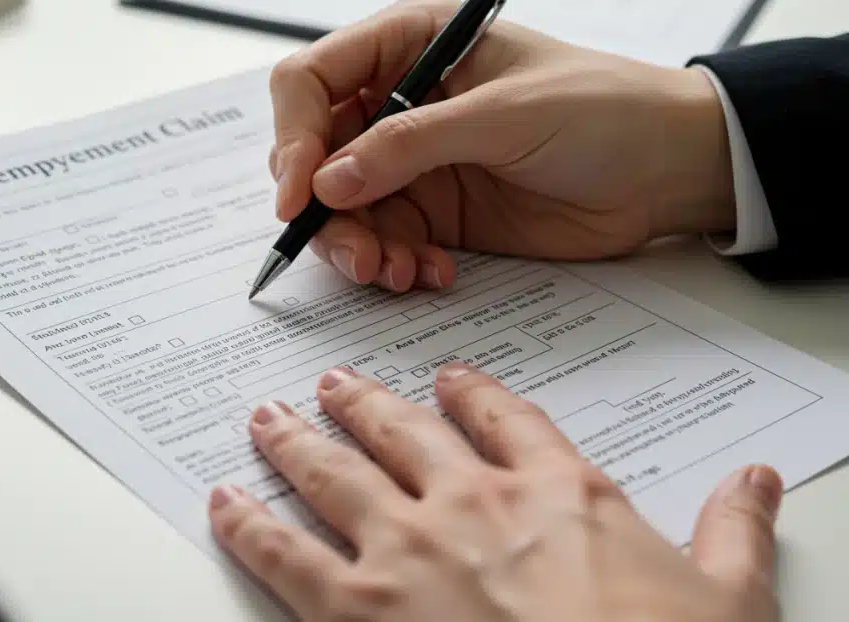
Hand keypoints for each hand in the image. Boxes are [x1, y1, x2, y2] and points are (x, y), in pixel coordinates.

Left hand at [208, 365, 782, 621]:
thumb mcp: (728, 598)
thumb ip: (734, 530)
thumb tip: (757, 482)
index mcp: (559, 492)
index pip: (508, 420)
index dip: (473, 395)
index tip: (450, 381)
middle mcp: (472, 503)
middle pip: (401, 431)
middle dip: (361, 403)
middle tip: (332, 383)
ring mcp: (406, 550)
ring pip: (332, 473)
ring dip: (294, 442)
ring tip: (266, 419)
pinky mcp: (354, 609)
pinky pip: (283, 554)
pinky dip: (247, 525)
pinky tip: (223, 504)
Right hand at [268, 0, 735, 290]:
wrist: (669, 171)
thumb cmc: (605, 111)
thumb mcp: (506, 117)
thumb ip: (412, 145)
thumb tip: (328, 180)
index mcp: (410, 44)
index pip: (312, 81)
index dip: (292, 137)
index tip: (298, 196)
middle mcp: (399, 101)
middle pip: (315, 153)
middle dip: (325, 209)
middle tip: (358, 253)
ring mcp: (413, 160)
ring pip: (342, 208)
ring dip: (359, 247)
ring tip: (395, 272)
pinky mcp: (434, 210)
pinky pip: (384, 241)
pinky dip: (394, 264)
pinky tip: (429, 273)